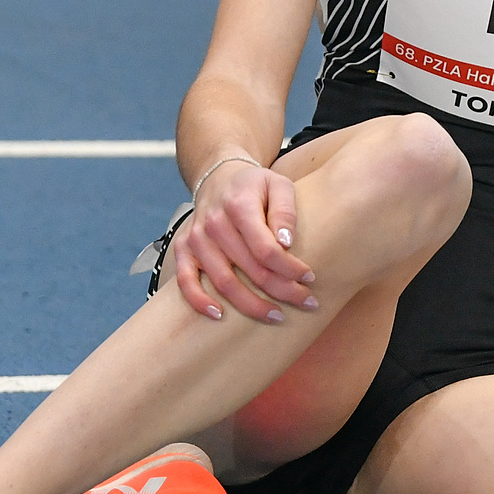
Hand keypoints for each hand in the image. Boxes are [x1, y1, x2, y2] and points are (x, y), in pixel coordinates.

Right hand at [173, 158, 316, 322]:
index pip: (267, 249)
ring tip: (277, 315)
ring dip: (252, 305)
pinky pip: (185, 280)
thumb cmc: (254, 186)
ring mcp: (196, 238)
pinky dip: (198, 301)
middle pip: (251, 270)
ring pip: (224, 282)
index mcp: (239, 206)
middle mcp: (214, 223)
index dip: (290, 269)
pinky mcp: (183, 248)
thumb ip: (285, 211)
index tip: (310, 278)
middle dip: (283, 291)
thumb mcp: (278, 184)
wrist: (218, 177)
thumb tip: (286, 242)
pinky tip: (219, 315)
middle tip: (306, 302)